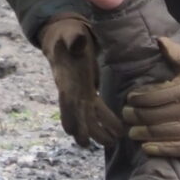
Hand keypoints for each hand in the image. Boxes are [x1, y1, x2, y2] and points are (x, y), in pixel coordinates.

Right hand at [37, 16, 121, 148]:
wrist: (63, 36)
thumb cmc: (68, 35)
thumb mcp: (71, 33)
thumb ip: (74, 39)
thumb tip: (78, 42)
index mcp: (65, 76)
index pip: (66, 98)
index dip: (68, 114)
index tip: (71, 131)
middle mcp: (70, 89)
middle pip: (75, 113)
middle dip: (81, 129)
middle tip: (86, 145)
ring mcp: (78, 92)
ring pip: (86, 116)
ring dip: (96, 130)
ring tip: (111, 143)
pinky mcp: (87, 92)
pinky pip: (96, 110)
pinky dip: (105, 121)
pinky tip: (116, 132)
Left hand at [122, 39, 179, 157]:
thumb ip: (176, 52)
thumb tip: (158, 40)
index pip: (152, 98)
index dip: (137, 99)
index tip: (129, 98)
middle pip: (153, 116)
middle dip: (135, 116)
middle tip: (125, 115)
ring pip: (162, 133)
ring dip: (143, 133)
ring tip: (132, 132)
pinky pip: (179, 148)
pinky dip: (162, 150)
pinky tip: (147, 148)